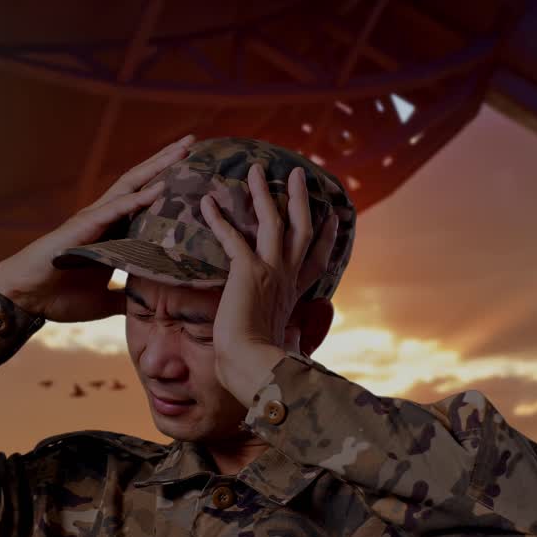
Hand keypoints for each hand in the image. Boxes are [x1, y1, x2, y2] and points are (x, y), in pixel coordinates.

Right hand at [0, 134, 195, 321]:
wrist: (24, 299)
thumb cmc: (59, 295)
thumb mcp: (106, 299)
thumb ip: (126, 296)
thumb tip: (150, 306)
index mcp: (113, 231)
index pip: (145, 200)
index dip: (169, 182)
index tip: (195, 169)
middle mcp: (104, 218)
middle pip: (141, 182)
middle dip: (167, 161)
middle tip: (193, 141)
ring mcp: (93, 219)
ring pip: (131, 186)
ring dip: (157, 167)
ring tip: (182, 149)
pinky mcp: (82, 228)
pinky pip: (114, 209)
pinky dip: (138, 198)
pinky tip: (159, 187)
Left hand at [201, 163, 338, 395]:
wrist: (254, 366)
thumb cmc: (263, 363)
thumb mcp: (285, 345)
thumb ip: (295, 337)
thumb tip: (300, 344)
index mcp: (295, 294)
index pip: (316, 259)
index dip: (325, 236)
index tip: (331, 217)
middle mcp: (287, 277)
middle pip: (301, 228)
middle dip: (300, 199)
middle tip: (297, 174)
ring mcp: (271, 271)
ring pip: (273, 221)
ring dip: (263, 194)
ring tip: (254, 170)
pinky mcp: (249, 270)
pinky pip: (233, 236)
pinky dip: (218, 219)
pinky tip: (206, 202)